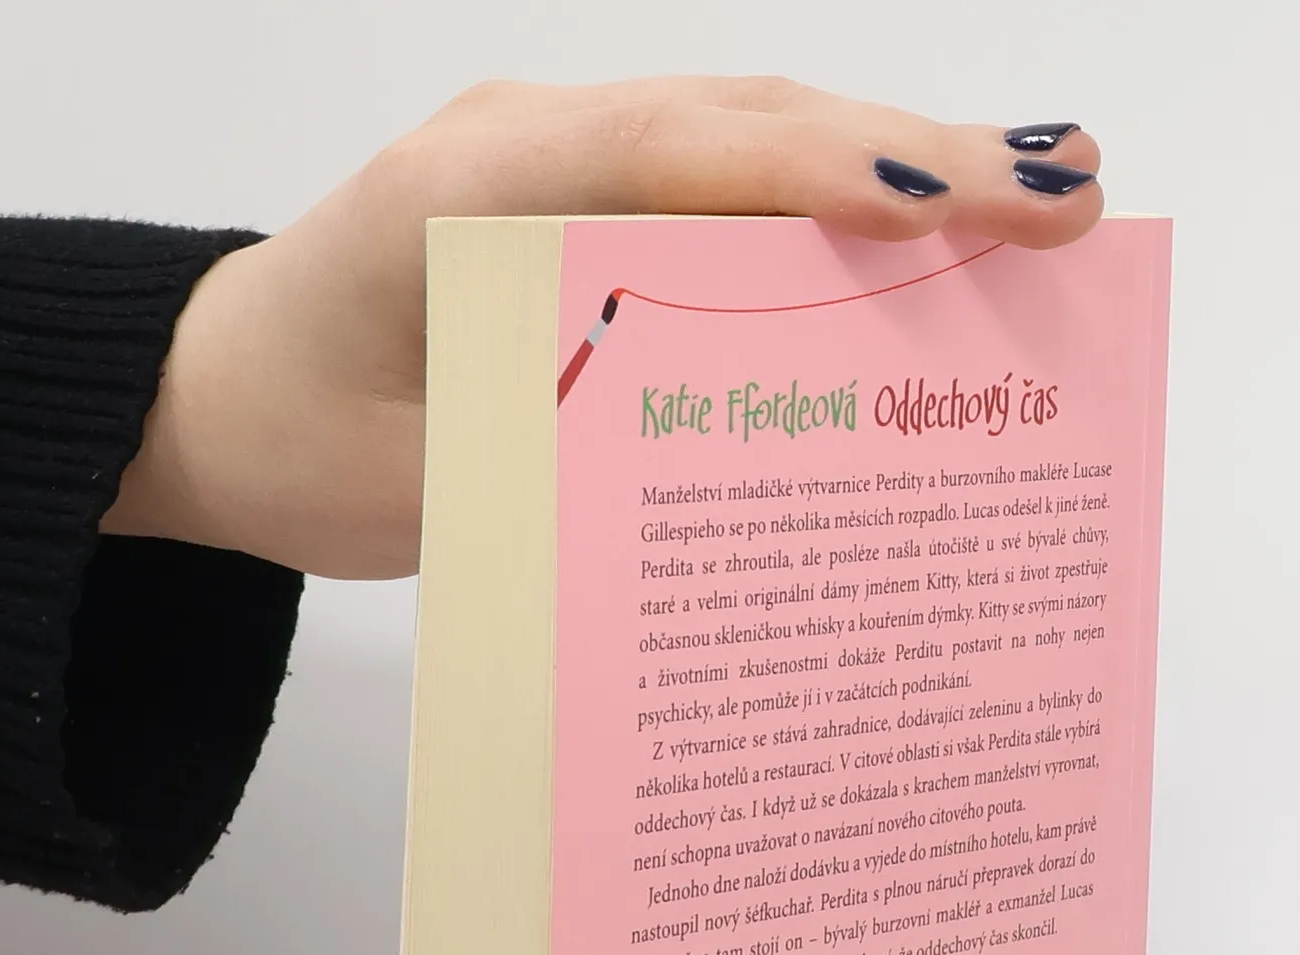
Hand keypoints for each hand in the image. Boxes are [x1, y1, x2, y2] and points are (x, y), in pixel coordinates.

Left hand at [103, 77, 1103, 579]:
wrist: (232, 400)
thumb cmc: (305, 441)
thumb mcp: (419, 486)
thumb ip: (557, 465)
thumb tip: (726, 482)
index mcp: (476, 193)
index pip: (671, 151)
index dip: (815, 173)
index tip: (945, 208)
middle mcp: (538, 148)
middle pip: (752, 125)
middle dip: (916, 159)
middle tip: (1067, 194)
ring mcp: (573, 167)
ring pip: (761, 146)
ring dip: (903, 173)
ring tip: (1045, 200)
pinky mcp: (598, 211)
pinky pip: (734, 198)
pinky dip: (838, 219)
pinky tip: (935, 245)